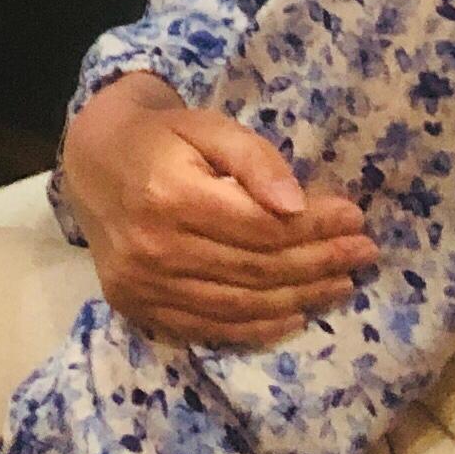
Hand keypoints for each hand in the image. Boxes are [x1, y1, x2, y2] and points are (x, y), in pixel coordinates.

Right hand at [57, 76, 373, 347]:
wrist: (92, 162)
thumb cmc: (159, 138)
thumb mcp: (205, 125)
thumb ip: (252, 158)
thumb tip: (296, 205)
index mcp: (168, 195)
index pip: (261, 226)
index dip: (316, 227)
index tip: (356, 219)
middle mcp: (152, 247)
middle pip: (257, 269)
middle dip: (319, 262)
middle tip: (362, 253)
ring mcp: (143, 285)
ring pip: (241, 304)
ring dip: (301, 298)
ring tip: (341, 284)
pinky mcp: (137, 307)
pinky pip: (210, 328)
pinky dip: (259, 328)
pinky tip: (295, 315)